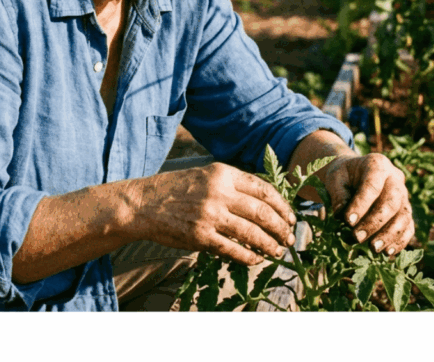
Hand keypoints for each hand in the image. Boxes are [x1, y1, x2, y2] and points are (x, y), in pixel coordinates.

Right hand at [131, 162, 297, 265]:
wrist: (142, 203)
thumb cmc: (175, 189)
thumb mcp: (204, 175)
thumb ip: (231, 184)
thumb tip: (264, 202)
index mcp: (222, 173)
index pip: (263, 189)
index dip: (282, 205)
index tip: (290, 217)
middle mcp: (218, 192)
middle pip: (263, 212)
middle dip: (281, 227)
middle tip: (289, 238)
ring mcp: (209, 215)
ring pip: (252, 233)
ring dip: (269, 245)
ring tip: (277, 251)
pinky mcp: (200, 237)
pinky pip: (233, 250)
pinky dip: (248, 257)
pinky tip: (255, 260)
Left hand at [319, 153, 413, 255]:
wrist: (354, 175)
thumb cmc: (343, 176)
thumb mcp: (335, 178)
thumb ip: (338, 193)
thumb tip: (340, 214)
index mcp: (377, 164)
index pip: (373, 185)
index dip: (361, 204)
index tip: (347, 221)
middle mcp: (395, 178)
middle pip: (392, 202)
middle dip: (375, 222)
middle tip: (357, 238)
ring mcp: (404, 195)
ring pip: (404, 216)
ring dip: (389, 235)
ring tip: (373, 249)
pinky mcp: (406, 211)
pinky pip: (409, 227)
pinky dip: (400, 241)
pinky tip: (388, 253)